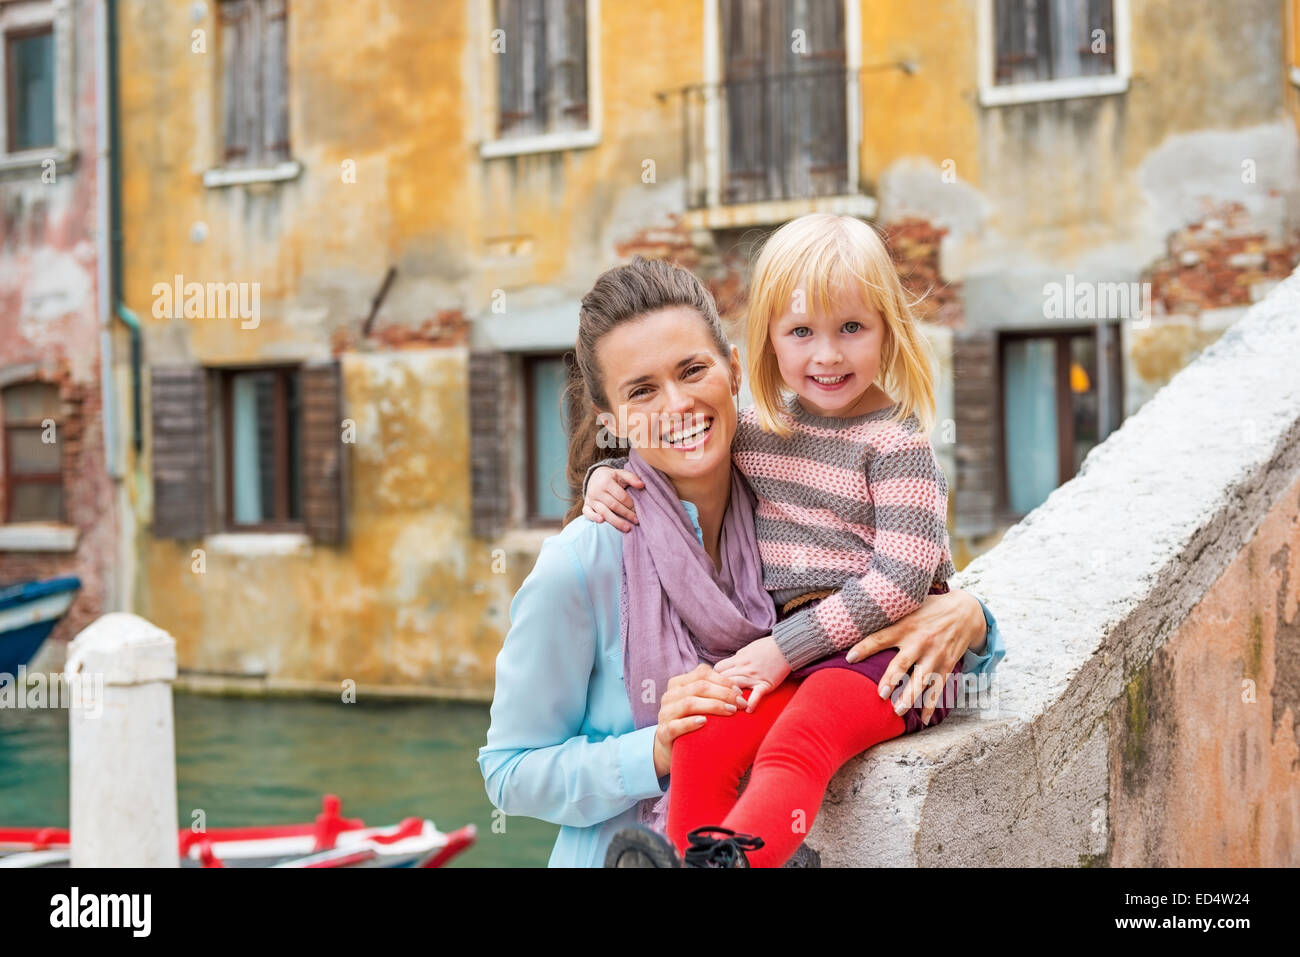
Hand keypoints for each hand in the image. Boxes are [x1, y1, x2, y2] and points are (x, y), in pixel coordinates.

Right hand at [581, 467, 643, 532]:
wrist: (595, 477)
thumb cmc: (612, 477)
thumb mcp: (621, 474)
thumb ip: (631, 478)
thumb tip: (641, 485)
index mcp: (606, 481)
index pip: (621, 496)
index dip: (631, 505)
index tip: (639, 511)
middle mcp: (596, 490)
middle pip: (614, 505)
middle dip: (626, 514)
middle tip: (637, 521)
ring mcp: (590, 499)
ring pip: (603, 512)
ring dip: (616, 521)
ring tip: (627, 528)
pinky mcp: (586, 505)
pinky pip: (588, 513)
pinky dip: (594, 518)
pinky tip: (602, 522)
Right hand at [652, 663, 748, 777]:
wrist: (672, 748)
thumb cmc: (692, 721)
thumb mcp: (700, 703)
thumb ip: (713, 692)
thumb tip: (740, 689)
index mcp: (679, 683)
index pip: (702, 673)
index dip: (723, 681)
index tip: (740, 692)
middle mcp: (670, 695)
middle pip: (699, 687)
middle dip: (724, 693)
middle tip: (741, 704)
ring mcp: (664, 713)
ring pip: (689, 703)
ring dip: (713, 706)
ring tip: (730, 711)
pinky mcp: (663, 732)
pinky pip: (676, 725)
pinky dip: (690, 722)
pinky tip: (704, 722)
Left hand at [715, 636, 791, 712]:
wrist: (784, 647)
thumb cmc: (766, 647)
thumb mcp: (746, 649)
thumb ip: (737, 659)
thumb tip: (728, 667)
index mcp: (738, 659)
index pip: (718, 669)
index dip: (716, 675)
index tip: (717, 681)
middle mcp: (743, 668)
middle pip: (723, 679)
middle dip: (719, 687)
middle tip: (719, 694)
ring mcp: (754, 677)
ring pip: (735, 687)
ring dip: (730, 696)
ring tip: (728, 703)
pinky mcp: (765, 684)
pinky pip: (757, 695)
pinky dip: (752, 703)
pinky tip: (748, 710)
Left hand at [843, 589, 985, 725]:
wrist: (967, 611)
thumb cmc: (931, 608)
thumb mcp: (911, 606)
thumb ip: (891, 616)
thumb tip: (861, 618)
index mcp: (906, 626)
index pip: (881, 637)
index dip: (865, 647)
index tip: (849, 658)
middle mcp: (920, 641)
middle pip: (903, 663)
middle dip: (892, 679)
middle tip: (880, 694)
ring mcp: (935, 655)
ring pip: (921, 680)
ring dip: (910, 697)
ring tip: (897, 711)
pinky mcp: (946, 665)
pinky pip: (938, 688)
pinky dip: (931, 705)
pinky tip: (924, 719)